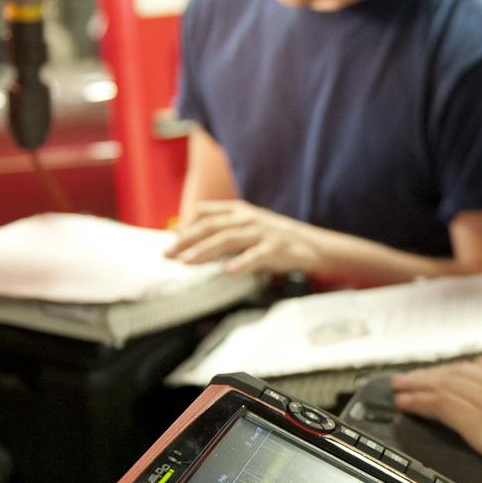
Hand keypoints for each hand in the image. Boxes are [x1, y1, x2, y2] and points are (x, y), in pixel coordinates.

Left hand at [167, 200, 324, 276]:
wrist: (312, 246)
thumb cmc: (274, 238)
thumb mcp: (245, 225)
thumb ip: (217, 225)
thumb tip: (182, 230)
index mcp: (240, 211)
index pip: (207, 215)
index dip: (187, 226)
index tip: (170, 239)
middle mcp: (249, 219)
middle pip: (213, 227)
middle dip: (188, 240)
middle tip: (169, 254)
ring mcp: (263, 233)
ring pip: (229, 239)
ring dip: (206, 250)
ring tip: (188, 262)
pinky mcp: (276, 249)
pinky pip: (257, 256)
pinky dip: (242, 263)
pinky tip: (228, 271)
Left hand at [392, 355, 481, 482]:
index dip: (461, 370)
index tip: (449, 374)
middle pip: (458, 372)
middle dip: (432, 374)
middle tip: (412, 377)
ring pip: (441, 384)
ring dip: (417, 385)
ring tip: (400, 388)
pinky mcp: (476, 420)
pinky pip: (436, 404)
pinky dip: (417, 401)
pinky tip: (404, 403)